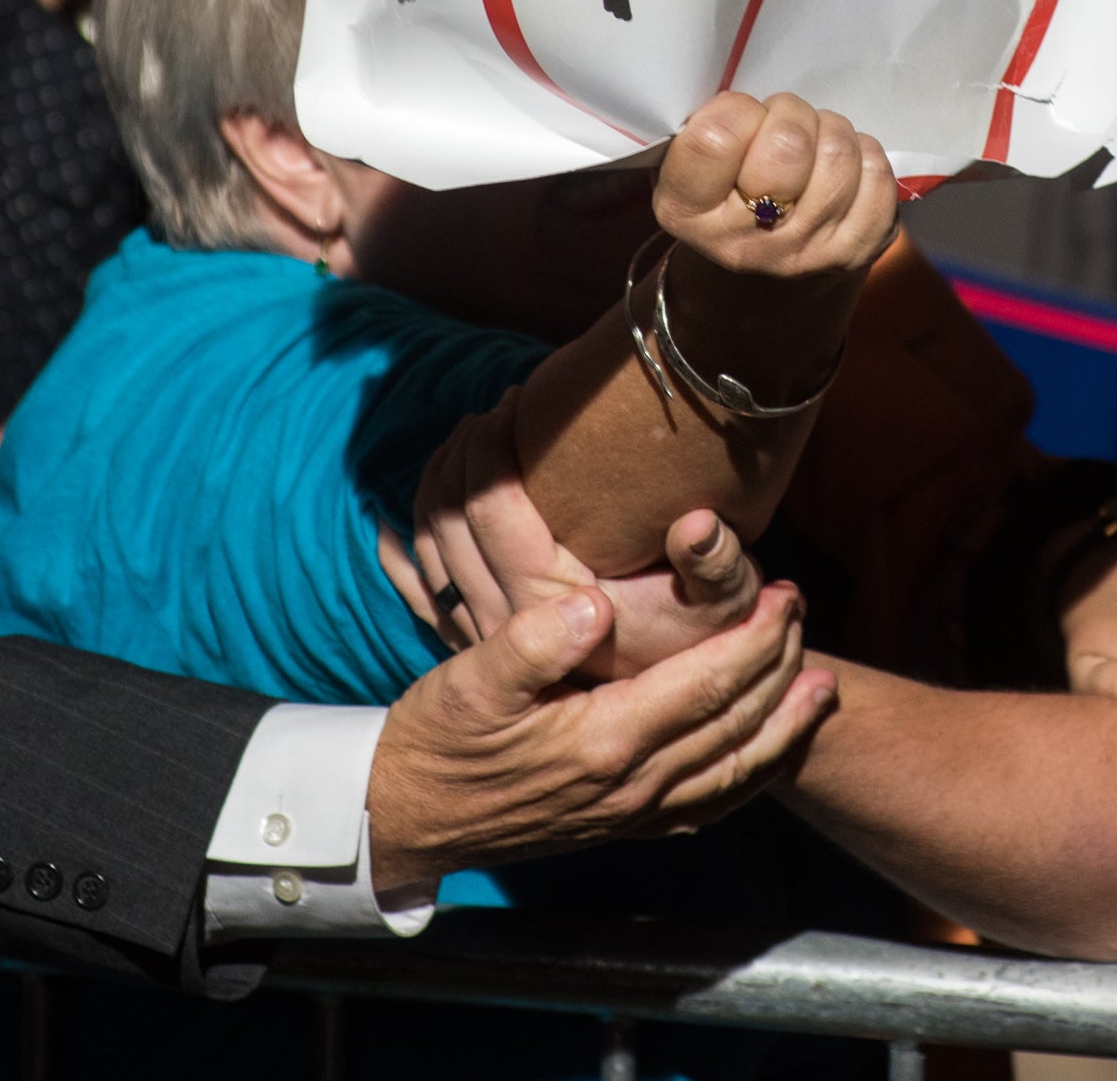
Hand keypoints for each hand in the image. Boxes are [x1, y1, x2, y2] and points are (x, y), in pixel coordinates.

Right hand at [364, 580, 833, 891]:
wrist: (404, 817)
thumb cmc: (436, 739)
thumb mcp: (469, 679)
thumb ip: (534, 639)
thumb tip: (596, 605)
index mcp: (605, 740)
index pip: (710, 683)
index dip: (758, 636)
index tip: (783, 592)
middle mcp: (632, 786)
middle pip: (737, 724)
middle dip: (783, 667)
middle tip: (804, 614)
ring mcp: (630, 814)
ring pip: (735, 773)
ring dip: (784, 729)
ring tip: (822, 690)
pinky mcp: (621, 827)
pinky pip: (706, 807)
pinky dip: (749, 780)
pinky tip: (764, 758)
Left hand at [378, 405, 763, 678]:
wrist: (669, 717)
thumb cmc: (700, 647)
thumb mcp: (725, 607)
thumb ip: (717, 564)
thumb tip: (699, 526)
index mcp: (548, 602)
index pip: (492, 506)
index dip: (493, 445)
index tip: (517, 400)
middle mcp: (501, 620)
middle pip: (449, 517)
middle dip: (466, 451)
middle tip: (495, 411)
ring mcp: (480, 635)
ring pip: (428, 545)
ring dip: (440, 483)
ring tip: (468, 441)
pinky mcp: (474, 645)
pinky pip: (417, 588)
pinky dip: (401, 547)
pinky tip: (391, 522)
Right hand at [655, 91, 901, 403]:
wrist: (762, 282)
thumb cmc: (723, 196)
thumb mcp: (692, 167)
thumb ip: (710, 131)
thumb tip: (753, 108)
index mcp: (687, 213)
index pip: (718, 137)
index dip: (738, 110)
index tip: (741, 121)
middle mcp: (743, 244)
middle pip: (789, 144)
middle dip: (791, 115)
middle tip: (783, 127)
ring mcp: (805, 254)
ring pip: (839, 153)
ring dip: (830, 130)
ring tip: (812, 143)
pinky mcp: (856, 254)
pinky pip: (878, 177)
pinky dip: (865, 156)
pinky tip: (843, 167)